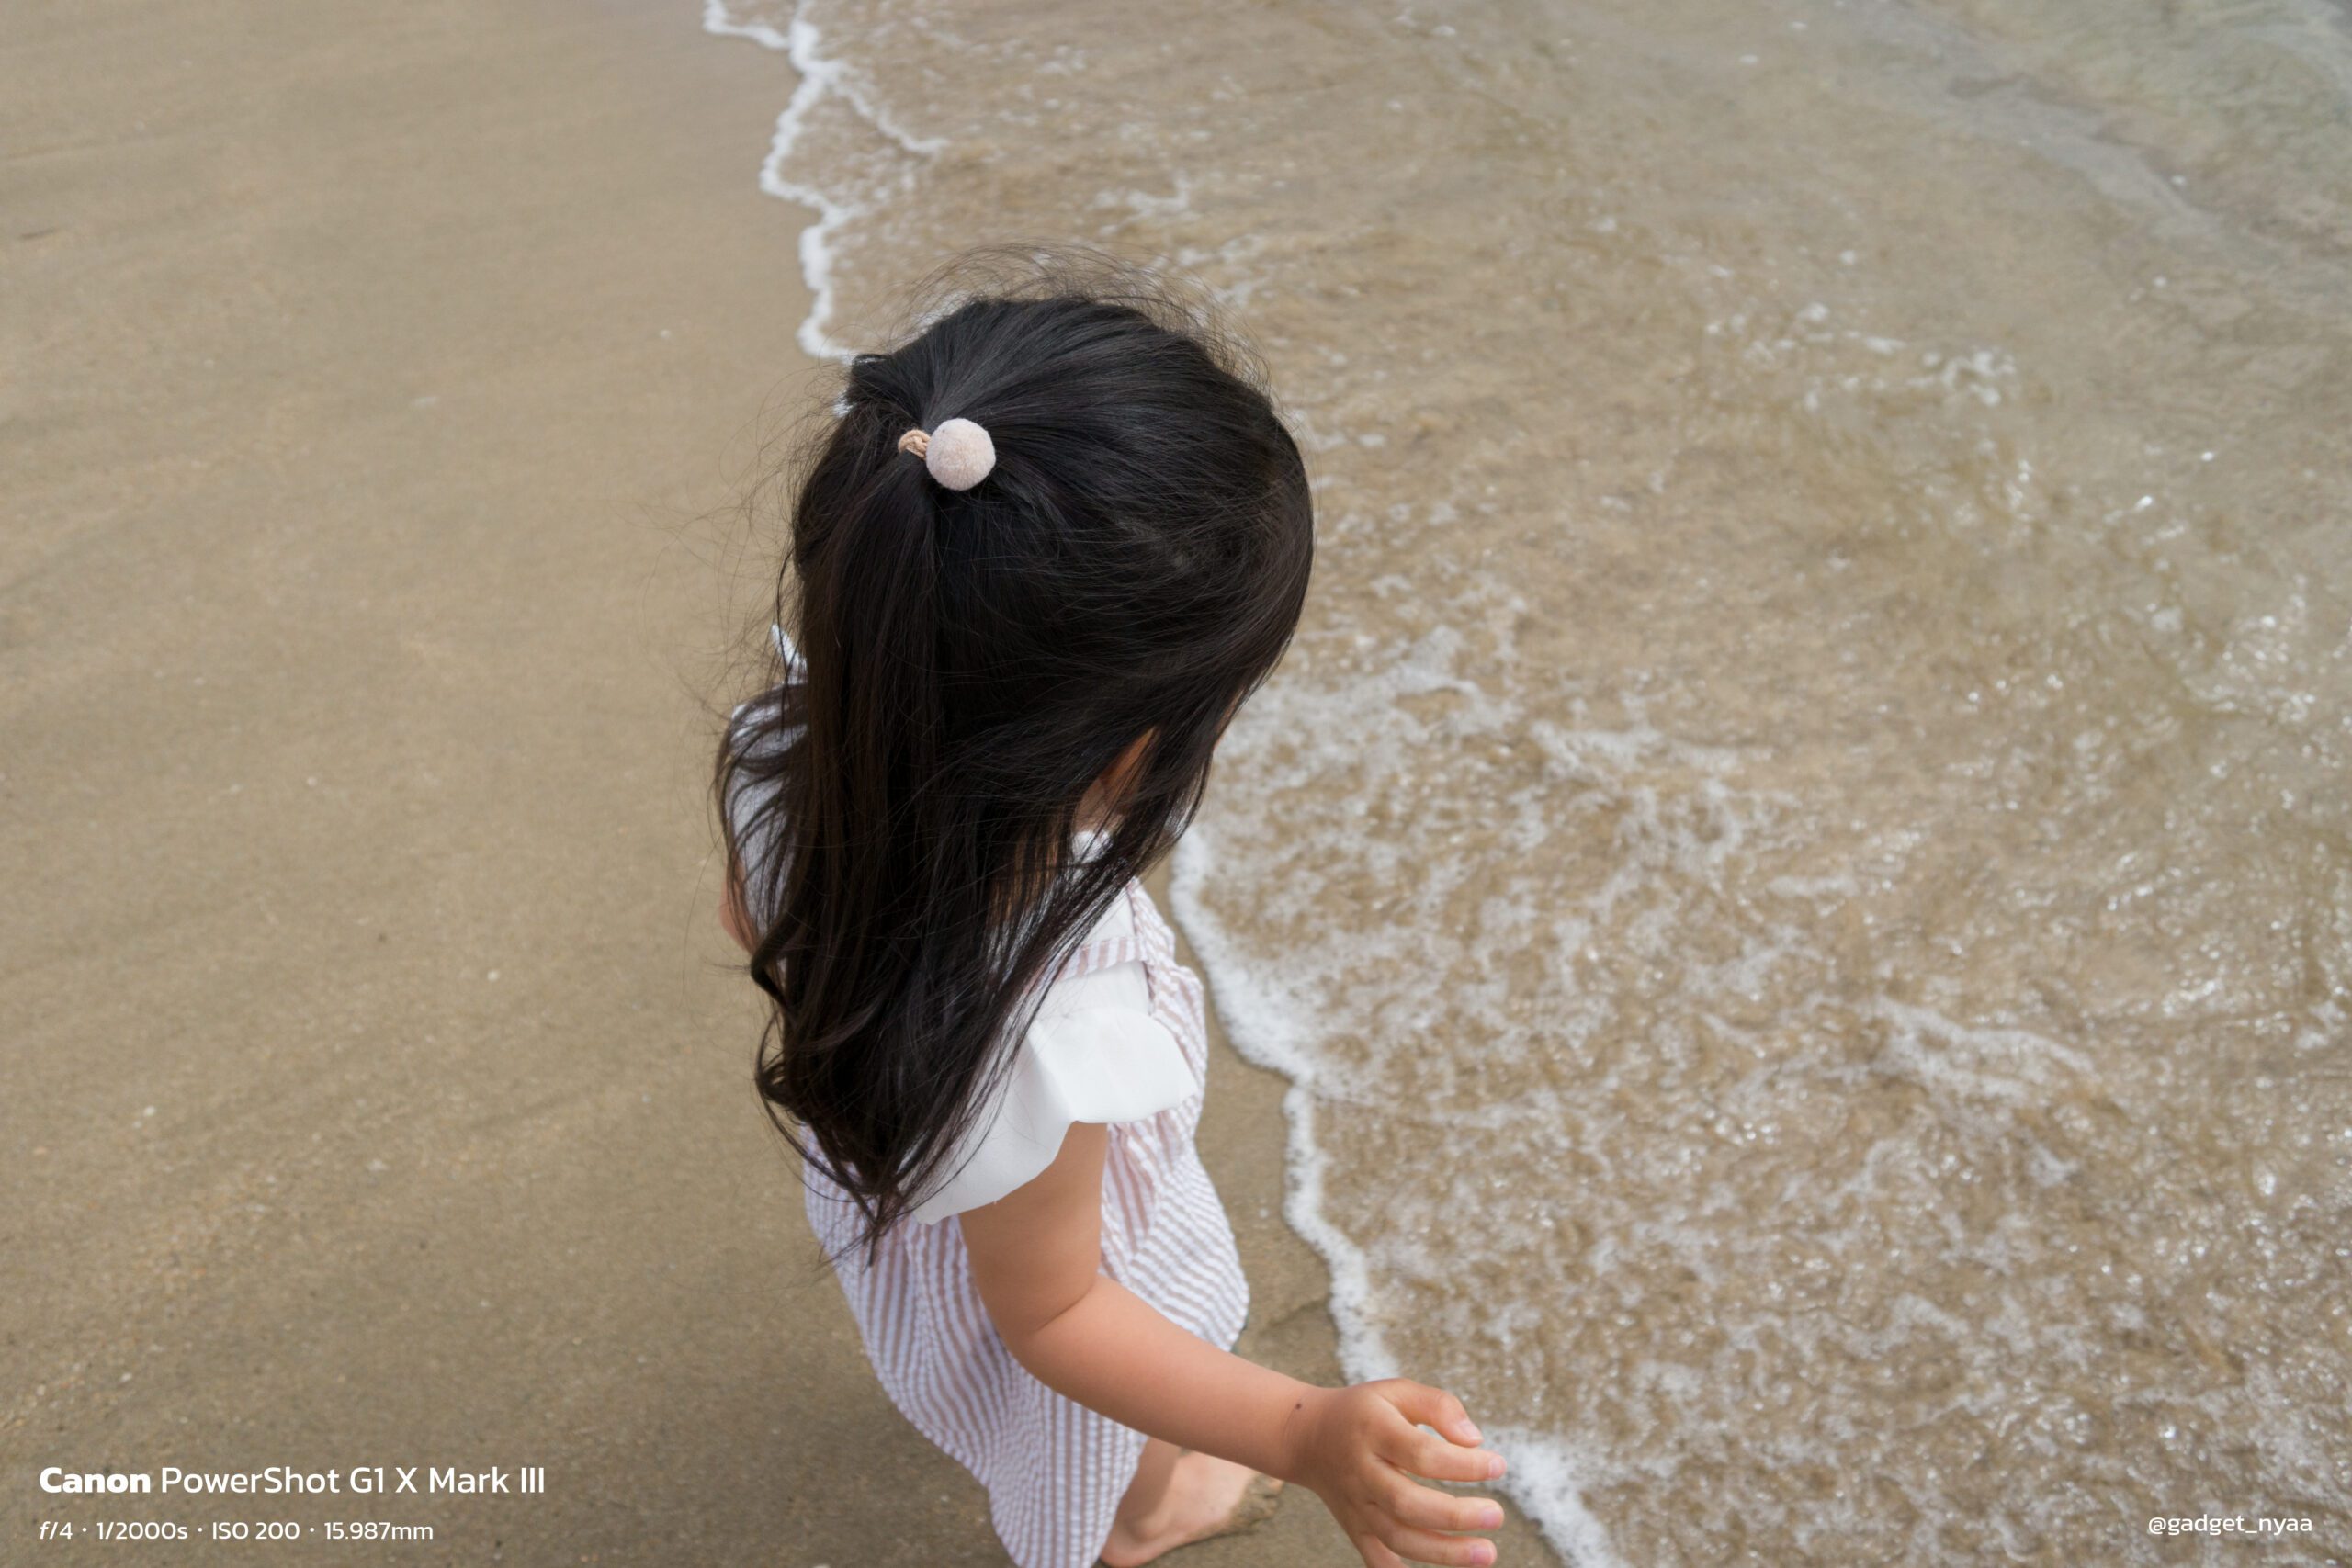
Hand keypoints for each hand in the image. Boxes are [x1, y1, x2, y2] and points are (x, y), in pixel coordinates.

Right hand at [1283, 1379, 1507, 1566]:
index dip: (1463, 1465)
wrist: (1307, 1436)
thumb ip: (1439, 1407)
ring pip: (1396, 1538)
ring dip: (1443, 1552)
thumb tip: (1476, 1440)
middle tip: (1496, 1514)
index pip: (1421, 1454)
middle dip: (1456, 1515)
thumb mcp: (1397, 1391)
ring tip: (1487, 1553)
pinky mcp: (1354, 1527)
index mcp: (1373, 1431)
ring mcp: (1356, 1505)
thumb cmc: (1365, 1411)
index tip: (1498, 1465)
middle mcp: (1361, 1472)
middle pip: (1407, 1503)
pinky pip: (1375, 1559)